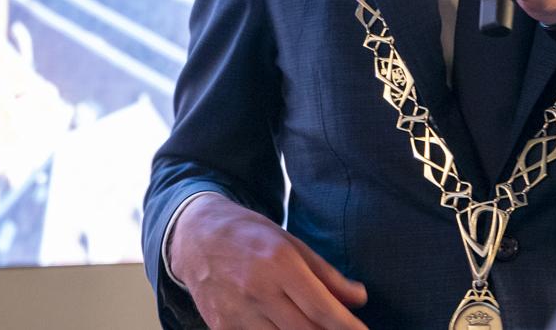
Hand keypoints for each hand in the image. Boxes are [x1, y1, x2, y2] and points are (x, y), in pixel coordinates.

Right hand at [169, 193, 367, 329]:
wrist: (196, 238)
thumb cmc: (250, 235)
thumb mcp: (292, 243)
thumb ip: (327, 274)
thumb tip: (359, 298)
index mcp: (279, 263)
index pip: (320, 307)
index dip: (346, 326)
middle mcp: (257, 290)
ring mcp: (236, 313)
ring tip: (318, 329)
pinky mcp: (221, 328)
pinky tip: (287, 327)